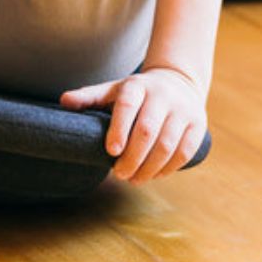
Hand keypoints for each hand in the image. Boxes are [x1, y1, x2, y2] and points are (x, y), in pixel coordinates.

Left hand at [60, 66, 206, 184]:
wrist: (178, 82)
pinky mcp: (198, 125)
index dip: (119, 129)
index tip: (110, 151)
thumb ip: (89, 97)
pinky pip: (184, 152)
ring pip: (167, 145)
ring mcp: (183, 109)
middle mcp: (162, 95)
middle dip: (132, 157)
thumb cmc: (136, 92)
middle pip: (147, 130)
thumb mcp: (113, 89)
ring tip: (134, 179)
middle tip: (119, 174)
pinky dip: (168, 168)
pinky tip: (154, 175)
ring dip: (149, 168)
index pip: (127, 106)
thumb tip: (63, 102)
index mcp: (137, 85)